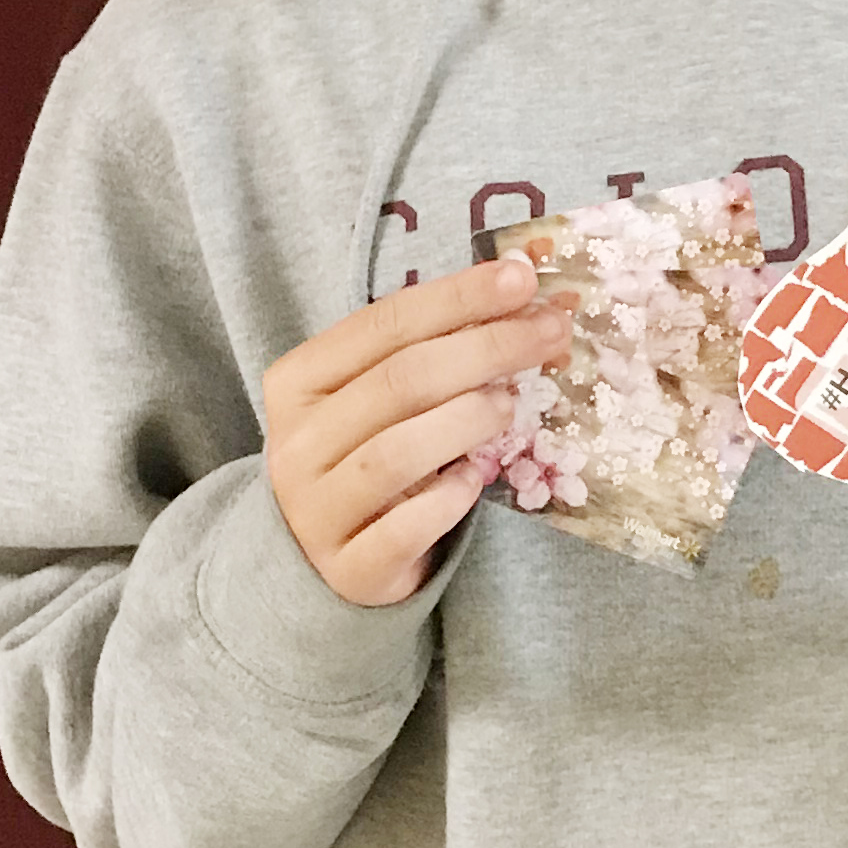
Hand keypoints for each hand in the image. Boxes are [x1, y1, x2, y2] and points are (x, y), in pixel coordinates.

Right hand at [261, 256, 570, 607]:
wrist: (318, 559)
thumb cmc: (361, 454)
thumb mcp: (373, 397)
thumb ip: (426, 350)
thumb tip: (520, 297)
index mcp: (298, 382)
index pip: (383, 324)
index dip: (457, 297)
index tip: (523, 278)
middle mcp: (297, 443)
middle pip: (398, 382)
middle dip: (486, 348)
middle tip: (550, 332)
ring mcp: (316, 510)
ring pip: (394, 453)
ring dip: (465, 420)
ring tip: (511, 404)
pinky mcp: (349, 569)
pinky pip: (402, 530)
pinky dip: (447, 500)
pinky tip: (475, 481)